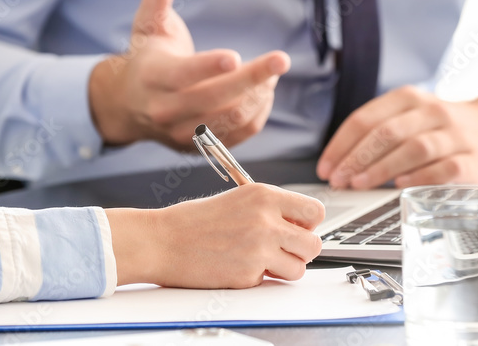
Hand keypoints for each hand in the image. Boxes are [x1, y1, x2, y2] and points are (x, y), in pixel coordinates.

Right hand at [89, 0, 289, 150]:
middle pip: (214, 99)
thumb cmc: (146, 58)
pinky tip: (265, 93)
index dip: (209, 66)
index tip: (236, 56)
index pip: (183, 75)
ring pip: (230, 119)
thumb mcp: (147, 29)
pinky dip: (257, 114)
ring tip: (273, 73)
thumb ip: (156, 3)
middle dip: (251, 78)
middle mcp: (165, 110)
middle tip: (281, 60)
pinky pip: (238, 135)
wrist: (128, 106)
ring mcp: (182, 134)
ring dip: (258, 96)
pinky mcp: (198, 147)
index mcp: (152, 78)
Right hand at [106, 183, 324, 287]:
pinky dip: (259, 279)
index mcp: (264, 195)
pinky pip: (271, 282)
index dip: (308, 223)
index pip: (315, 211)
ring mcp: (258, 249)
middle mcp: (266, 220)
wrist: (162, 241)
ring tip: (261, 261)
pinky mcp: (248, 275)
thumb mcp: (238, 200)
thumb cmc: (193, 221)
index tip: (298, 228)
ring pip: (299, 269)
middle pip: (314, 244)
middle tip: (282, 249)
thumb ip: (270, 210)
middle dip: (301, 250)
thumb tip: (299, 226)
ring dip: (284, 269)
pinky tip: (238, 266)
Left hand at [317, 87, 477, 188]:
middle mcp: (433, 112)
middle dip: (357, 158)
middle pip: (387, 133)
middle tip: (339, 180)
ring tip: (360, 184)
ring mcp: (456, 135)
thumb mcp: (410, 116)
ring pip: (414, 148)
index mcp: (410, 98)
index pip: (367, 118)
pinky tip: (400, 186)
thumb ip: (379, 133)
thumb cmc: (441, 126)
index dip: (342, 144)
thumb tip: (340, 163)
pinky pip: (445, 169)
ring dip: (382, 168)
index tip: (326, 166)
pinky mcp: (476, 160)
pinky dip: (421, 177)